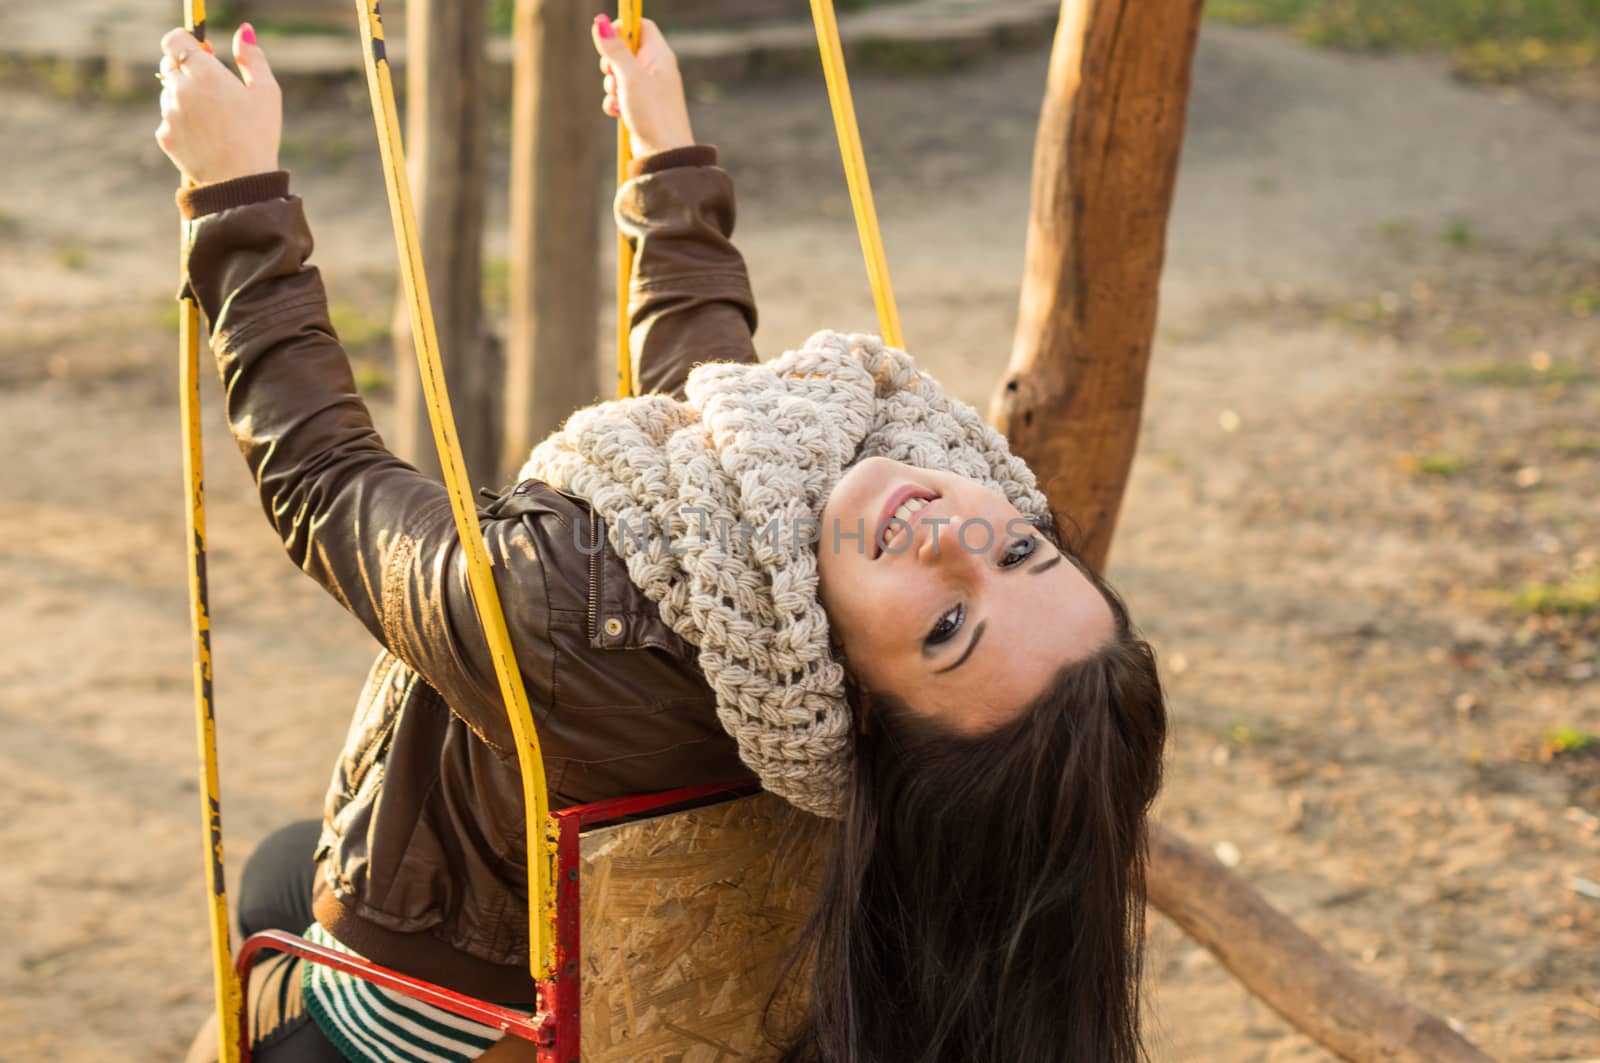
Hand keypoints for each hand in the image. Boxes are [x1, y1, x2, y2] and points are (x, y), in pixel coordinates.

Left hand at [155, 24, 281, 186]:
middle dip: (186, 70)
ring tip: (214, 121)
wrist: (241, 183)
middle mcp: (181, 89)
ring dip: (185, 98)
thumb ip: (253, 58)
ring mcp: (169, 113)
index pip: (174, 40)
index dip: (185, 42)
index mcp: (205, 73)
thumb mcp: (267, 93)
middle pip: (169, 65)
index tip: (199, 50)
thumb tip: (244, 31)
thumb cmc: (259, 136)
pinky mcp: (164, 135)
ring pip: (169, 94)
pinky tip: (206, 138)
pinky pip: (169, 119)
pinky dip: (182, 124)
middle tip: (211, 88)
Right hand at [592, 15, 694, 156]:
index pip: (641, 26)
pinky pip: (620, 96)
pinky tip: (619, 113)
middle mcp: (655, 69)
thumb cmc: (653, 113)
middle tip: (614, 74)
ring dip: (612, 86)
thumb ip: (615, 49)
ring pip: (619, 75)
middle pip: (625, 50)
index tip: (609, 39)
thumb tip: (600, 22)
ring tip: (620, 98)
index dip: (623, 28)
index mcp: (659, 56)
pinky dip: (615, 102)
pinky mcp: (640, 107)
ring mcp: (648, 89)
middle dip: (612, 63)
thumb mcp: (630, 77)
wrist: (664, 154)